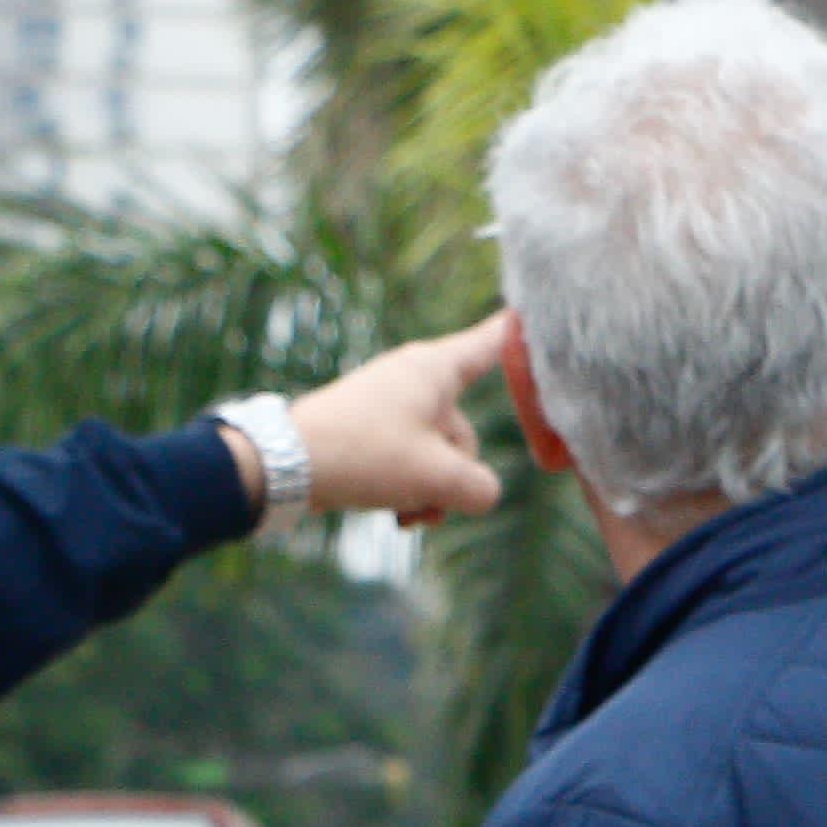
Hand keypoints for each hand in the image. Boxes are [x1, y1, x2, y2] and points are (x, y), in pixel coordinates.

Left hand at [274, 315, 512, 527]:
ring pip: (436, 454)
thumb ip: (481, 488)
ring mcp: (392, 404)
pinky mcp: (372, 429)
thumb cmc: (365, 456)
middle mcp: (417, 379)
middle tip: (431, 498)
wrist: (285, 465)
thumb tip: (481, 493)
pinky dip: (408, 487)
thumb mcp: (437, 478)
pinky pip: (409, 459)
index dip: (521, 335)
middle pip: (464, 431)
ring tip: (407, 512)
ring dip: (430, 490)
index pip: (493, 343)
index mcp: (436, 370)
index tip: (540, 313)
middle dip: (455, 475)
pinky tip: (395, 514)